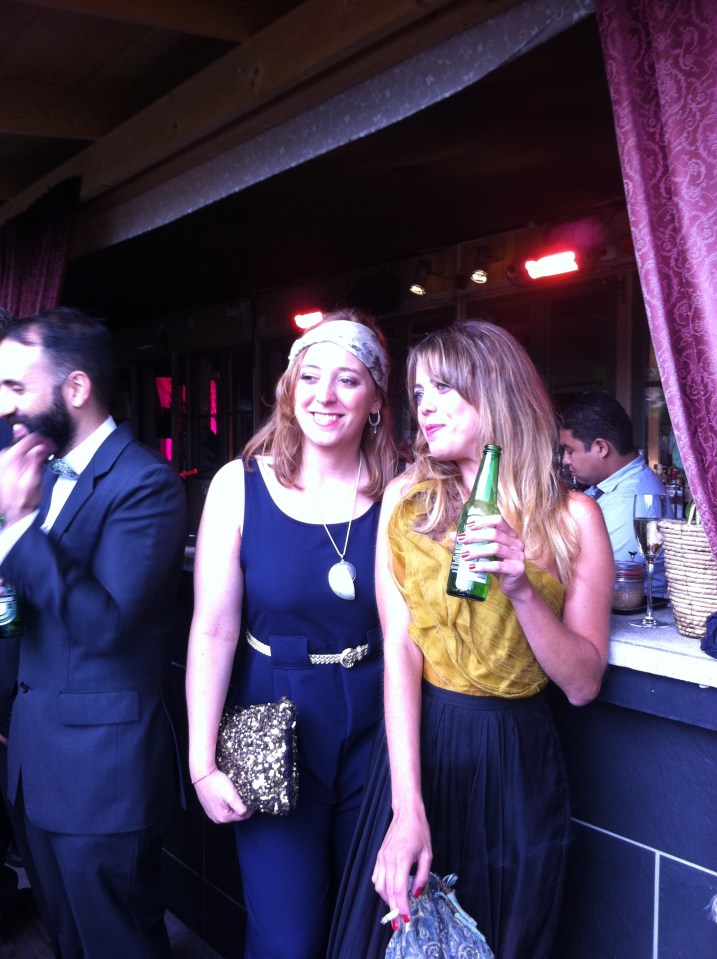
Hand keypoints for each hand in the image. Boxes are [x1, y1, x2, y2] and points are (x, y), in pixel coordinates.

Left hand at [0, 433, 54, 524]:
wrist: (16, 512)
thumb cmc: (25, 499)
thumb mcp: (34, 481)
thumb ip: (36, 461)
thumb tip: (42, 447)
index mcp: (9, 459)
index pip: (30, 439)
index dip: (45, 441)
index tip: (53, 448)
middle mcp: (3, 457)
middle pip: (26, 441)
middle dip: (40, 446)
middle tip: (50, 455)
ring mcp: (3, 460)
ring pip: (23, 447)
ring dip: (34, 451)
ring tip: (42, 461)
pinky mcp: (4, 464)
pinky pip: (19, 453)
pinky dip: (28, 456)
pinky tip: (32, 465)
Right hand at [193, 768, 253, 823]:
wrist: (203, 774)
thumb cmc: (216, 783)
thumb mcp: (231, 795)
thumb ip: (240, 807)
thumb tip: (247, 812)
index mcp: (223, 818)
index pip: (243, 816)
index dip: (250, 808)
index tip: (254, 799)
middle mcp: (217, 818)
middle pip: (236, 815)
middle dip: (242, 806)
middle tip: (246, 795)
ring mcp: (212, 813)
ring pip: (230, 811)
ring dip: (235, 804)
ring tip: (238, 794)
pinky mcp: (209, 807)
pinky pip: (223, 807)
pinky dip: (228, 803)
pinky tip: (229, 795)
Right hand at [372, 803, 431, 917]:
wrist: (406, 812)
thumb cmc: (419, 831)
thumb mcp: (428, 854)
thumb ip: (422, 876)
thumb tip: (416, 894)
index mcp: (402, 859)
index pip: (399, 889)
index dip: (402, 907)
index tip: (406, 920)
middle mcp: (388, 859)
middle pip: (388, 891)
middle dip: (393, 909)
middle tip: (399, 925)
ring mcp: (381, 858)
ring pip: (379, 886)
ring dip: (386, 900)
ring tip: (396, 909)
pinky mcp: (379, 856)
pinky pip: (376, 877)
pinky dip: (381, 889)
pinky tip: (389, 893)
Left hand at [455, 514, 531, 600]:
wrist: (515, 585)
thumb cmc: (499, 565)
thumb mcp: (486, 553)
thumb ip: (472, 543)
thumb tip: (452, 536)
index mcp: (510, 534)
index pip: (498, 520)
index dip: (483, 521)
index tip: (468, 526)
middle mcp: (516, 543)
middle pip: (494, 534)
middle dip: (475, 536)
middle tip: (460, 540)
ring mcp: (518, 556)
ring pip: (496, 548)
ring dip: (477, 551)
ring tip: (463, 556)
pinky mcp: (517, 569)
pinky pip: (498, 566)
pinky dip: (483, 566)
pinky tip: (472, 568)